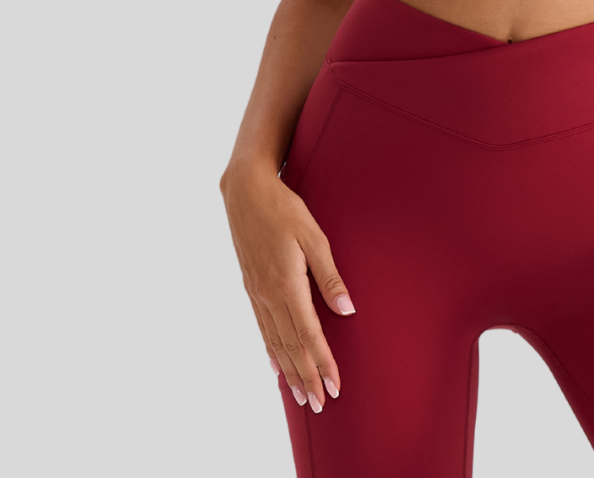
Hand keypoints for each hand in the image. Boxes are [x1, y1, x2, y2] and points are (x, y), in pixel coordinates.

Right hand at [220, 164, 355, 411]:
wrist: (245, 192)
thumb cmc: (284, 208)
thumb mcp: (314, 235)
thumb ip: (330, 275)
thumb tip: (348, 309)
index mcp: (287, 284)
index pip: (309, 334)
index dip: (323, 362)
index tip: (335, 386)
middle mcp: (269, 295)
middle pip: (291, 346)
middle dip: (307, 376)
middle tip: (321, 403)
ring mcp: (257, 293)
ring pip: (275, 342)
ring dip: (289, 371)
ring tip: (301, 395)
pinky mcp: (251, 287)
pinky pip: (262, 328)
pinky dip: (271, 351)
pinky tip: (275, 366)